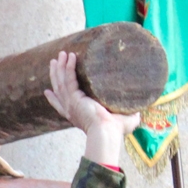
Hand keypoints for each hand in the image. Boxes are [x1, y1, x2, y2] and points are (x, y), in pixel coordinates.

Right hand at [43, 52, 139, 167]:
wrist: (107, 133)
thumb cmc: (115, 131)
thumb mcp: (122, 120)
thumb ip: (128, 113)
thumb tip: (140, 109)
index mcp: (77, 116)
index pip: (61, 105)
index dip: (53, 98)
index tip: (47, 91)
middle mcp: (70, 109)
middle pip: (57, 88)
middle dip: (55, 74)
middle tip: (55, 62)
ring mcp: (71, 103)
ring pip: (60, 81)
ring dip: (60, 67)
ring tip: (61, 54)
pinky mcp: (74, 98)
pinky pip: (68, 79)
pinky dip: (69, 67)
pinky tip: (71, 56)